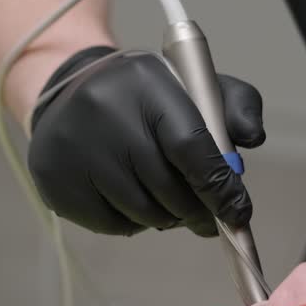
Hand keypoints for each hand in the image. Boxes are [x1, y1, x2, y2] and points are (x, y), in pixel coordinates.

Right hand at [28, 46, 263, 236]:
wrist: (67, 93)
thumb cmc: (144, 97)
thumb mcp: (192, 85)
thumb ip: (234, 105)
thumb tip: (252, 137)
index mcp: (146, 81)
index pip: (190, 145)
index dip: (219, 187)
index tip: (238, 213)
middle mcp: (104, 109)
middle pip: (167, 187)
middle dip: (196, 210)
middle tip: (206, 218)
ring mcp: (73, 145)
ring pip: (141, 212)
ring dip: (164, 218)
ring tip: (163, 200)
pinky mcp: (53, 178)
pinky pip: (110, 224)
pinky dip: (130, 222)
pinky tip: (127, 198)